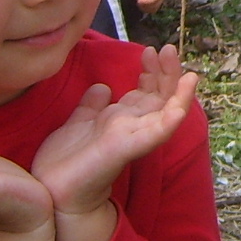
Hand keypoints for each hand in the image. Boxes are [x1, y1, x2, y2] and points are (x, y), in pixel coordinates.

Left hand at [30, 45, 200, 216]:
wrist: (51, 192)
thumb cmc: (64, 162)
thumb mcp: (78, 123)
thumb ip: (91, 106)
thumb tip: (102, 87)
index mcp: (122, 119)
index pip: (147, 92)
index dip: (152, 71)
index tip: (149, 50)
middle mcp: (132, 127)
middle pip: (160, 97)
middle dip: (167, 73)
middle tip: (168, 49)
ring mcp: (132, 138)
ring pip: (166, 114)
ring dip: (179, 94)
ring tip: (188, 74)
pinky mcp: (125, 149)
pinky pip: (154, 135)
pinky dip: (169, 121)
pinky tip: (179, 108)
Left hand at [137, 0, 168, 11]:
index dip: (146, 2)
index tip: (137, 0)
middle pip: (154, 6)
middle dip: (144, 6)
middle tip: (135, 1)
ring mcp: (160, 0)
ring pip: (153, 9)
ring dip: (144, 8)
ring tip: (137, 2)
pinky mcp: (156, 2)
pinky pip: (151, 9)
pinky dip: (145, 8)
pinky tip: (139, 3)